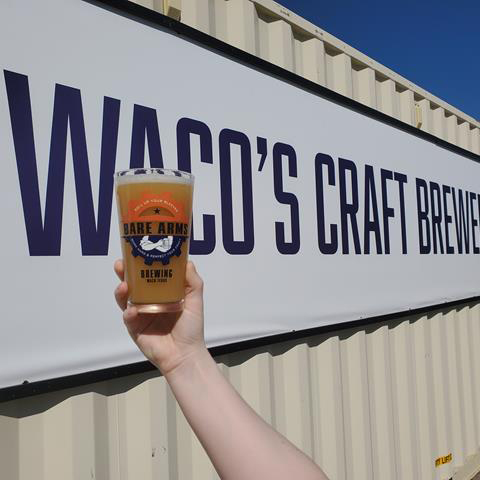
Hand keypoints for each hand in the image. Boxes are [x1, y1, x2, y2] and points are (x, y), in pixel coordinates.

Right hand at [114, 260, 206, 375]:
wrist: (185, 354)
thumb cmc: (191, 327)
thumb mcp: (195, 301)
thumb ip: (192, 282)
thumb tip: (187, 261)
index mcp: (161, 293)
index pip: (148, 275)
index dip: (141, 264)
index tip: (136, 253)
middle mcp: (149, 302)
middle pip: (132, 284)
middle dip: (124, 274)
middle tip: (120, 264)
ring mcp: (140, 315)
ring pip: (125, 299)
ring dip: (121, 291)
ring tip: (123, 285)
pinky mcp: (135, 329)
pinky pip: (128, 318)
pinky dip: (129, 312)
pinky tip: (133, 309)